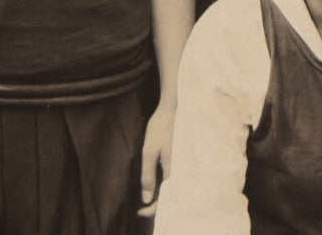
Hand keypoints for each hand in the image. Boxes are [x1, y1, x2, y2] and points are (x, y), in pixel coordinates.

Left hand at [137, 102, 174, 217]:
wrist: (174, 108)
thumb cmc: (161, 128)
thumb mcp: (149, 151)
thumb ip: (148, 176)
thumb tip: (146, 199)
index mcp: (174, 172)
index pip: (165, 200)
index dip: (152, 209)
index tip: (139, 212)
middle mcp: (182, 171)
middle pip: (171, 197)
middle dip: (157, 205)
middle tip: (141, 209)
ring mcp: (182, 165)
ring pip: (173, 188)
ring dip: (161, 196)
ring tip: (147, 198)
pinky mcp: (180, 160)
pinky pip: (174, 179)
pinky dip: (165, 186)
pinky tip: (156, 185)